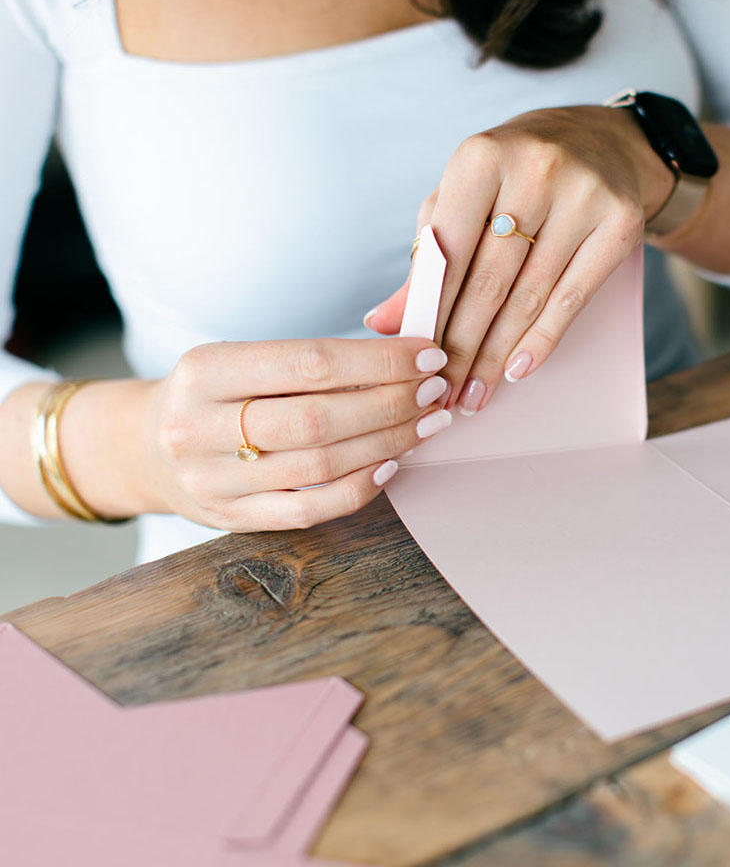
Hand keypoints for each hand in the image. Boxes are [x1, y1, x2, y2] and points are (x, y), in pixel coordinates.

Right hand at [138, 337, 451, 530]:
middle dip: (391, 403)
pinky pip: (309, 510)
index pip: (309, 363)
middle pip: (317, 418)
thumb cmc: (215, 394)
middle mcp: (200, 427)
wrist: (146, 447)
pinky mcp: (231, 520)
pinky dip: (359, 489)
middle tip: (435, 390)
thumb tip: (403, 358)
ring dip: (387, 443)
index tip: (426, 356)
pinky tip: (392, 465)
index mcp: (205, 370)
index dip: (378, 361)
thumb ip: (308, 360)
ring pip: (320, 466)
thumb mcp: (240, 359)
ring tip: (427, 423)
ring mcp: (212, 481)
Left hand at [364, 105, 668, 412]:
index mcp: (481, 156)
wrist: (602, 142)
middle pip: (489, 280)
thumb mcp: (464, 197)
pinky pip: (573, 297)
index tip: (417, 360)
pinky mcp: (621, 223)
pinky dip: (542, 339)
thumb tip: (383, 321)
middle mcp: (535, 169)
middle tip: (444, 391)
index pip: (449, 251)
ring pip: (529, 295)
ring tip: (475, 393)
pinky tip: (518, 369)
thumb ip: (427, 256)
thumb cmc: (515, 174)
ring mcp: (583, 196)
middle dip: (462, 345)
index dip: (432, 312)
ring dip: (497, 354)